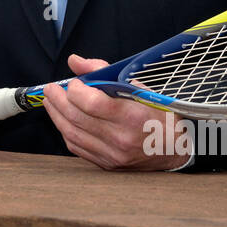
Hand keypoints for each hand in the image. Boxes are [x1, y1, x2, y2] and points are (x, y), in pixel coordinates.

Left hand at [41, 54, 190, 170]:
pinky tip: (63, 119)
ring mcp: (112, 155)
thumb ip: (105, 72)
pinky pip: (77, 147)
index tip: (73, 82)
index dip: (75, 90)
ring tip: (51, 101)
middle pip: (77, 118)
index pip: (92, 103)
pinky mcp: (106, 164)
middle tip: (51, 89)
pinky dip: (66, 131)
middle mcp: (121, 138)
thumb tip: (76, 62)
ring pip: (72, 134)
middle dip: (58, 100)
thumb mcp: (140, 87)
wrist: (175, 150)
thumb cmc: (159, 115)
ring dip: (56, 115)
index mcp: (133, 116)